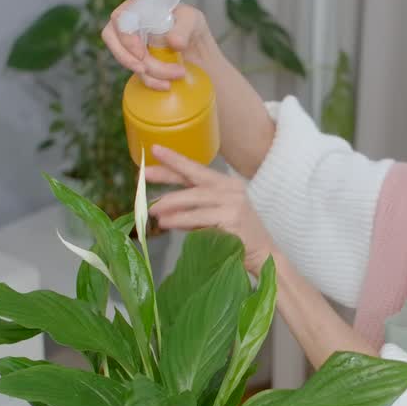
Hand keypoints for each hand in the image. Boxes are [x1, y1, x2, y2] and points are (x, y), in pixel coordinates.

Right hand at [102, 0, 213, 89]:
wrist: (199, 51)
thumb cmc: (193, 28)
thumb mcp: (194, 22)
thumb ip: (185, 28)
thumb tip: (173, 42)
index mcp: (141, 6)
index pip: (121, 18)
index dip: (125, 37)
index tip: (141, 54)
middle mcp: (131, 21)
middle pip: (114, 39)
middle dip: (130, 59)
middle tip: (149, 70)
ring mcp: (131, 42)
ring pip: (124, 58)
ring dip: (145, 74)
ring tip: (168, 82)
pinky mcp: (136, 60)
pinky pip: (135, 72)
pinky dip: (149, 81)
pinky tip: (164, 85)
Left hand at [147, 145, 275, 273]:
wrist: (263, 255)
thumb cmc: (237, 237)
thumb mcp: (211, 218)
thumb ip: (191, 210)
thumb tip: (162, 209)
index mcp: (226, 184)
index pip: (196, 170)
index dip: (175, 160)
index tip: (154, 151)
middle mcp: (231, 189)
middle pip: (194, 177)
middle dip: (168, 174)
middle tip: (144, 174)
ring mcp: (233, 202)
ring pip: (194, 198)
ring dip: (170, 203)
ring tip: (152, 211)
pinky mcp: (232, 218)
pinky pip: (199, 217)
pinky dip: (180, 219)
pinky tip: (167, 222)